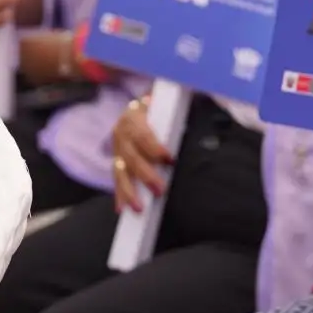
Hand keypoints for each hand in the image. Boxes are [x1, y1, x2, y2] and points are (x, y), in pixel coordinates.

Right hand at [111, 95, 171, 212]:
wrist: (136, 106)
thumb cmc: (158, 106)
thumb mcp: (164, 103)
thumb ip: (174, 112)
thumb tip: (195, 115)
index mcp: (133, 116)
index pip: (143, 135)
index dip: (154, 148)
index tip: (169, 159)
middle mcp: (121, 133)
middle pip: (131, 157)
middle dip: (146, 175)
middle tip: (160, 190)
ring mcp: (117, 149)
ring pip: (120, 172)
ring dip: (129, 192)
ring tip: (139, 208)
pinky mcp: (117, 160)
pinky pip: (117, 179)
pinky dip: (120, 195)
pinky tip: (122, 209)